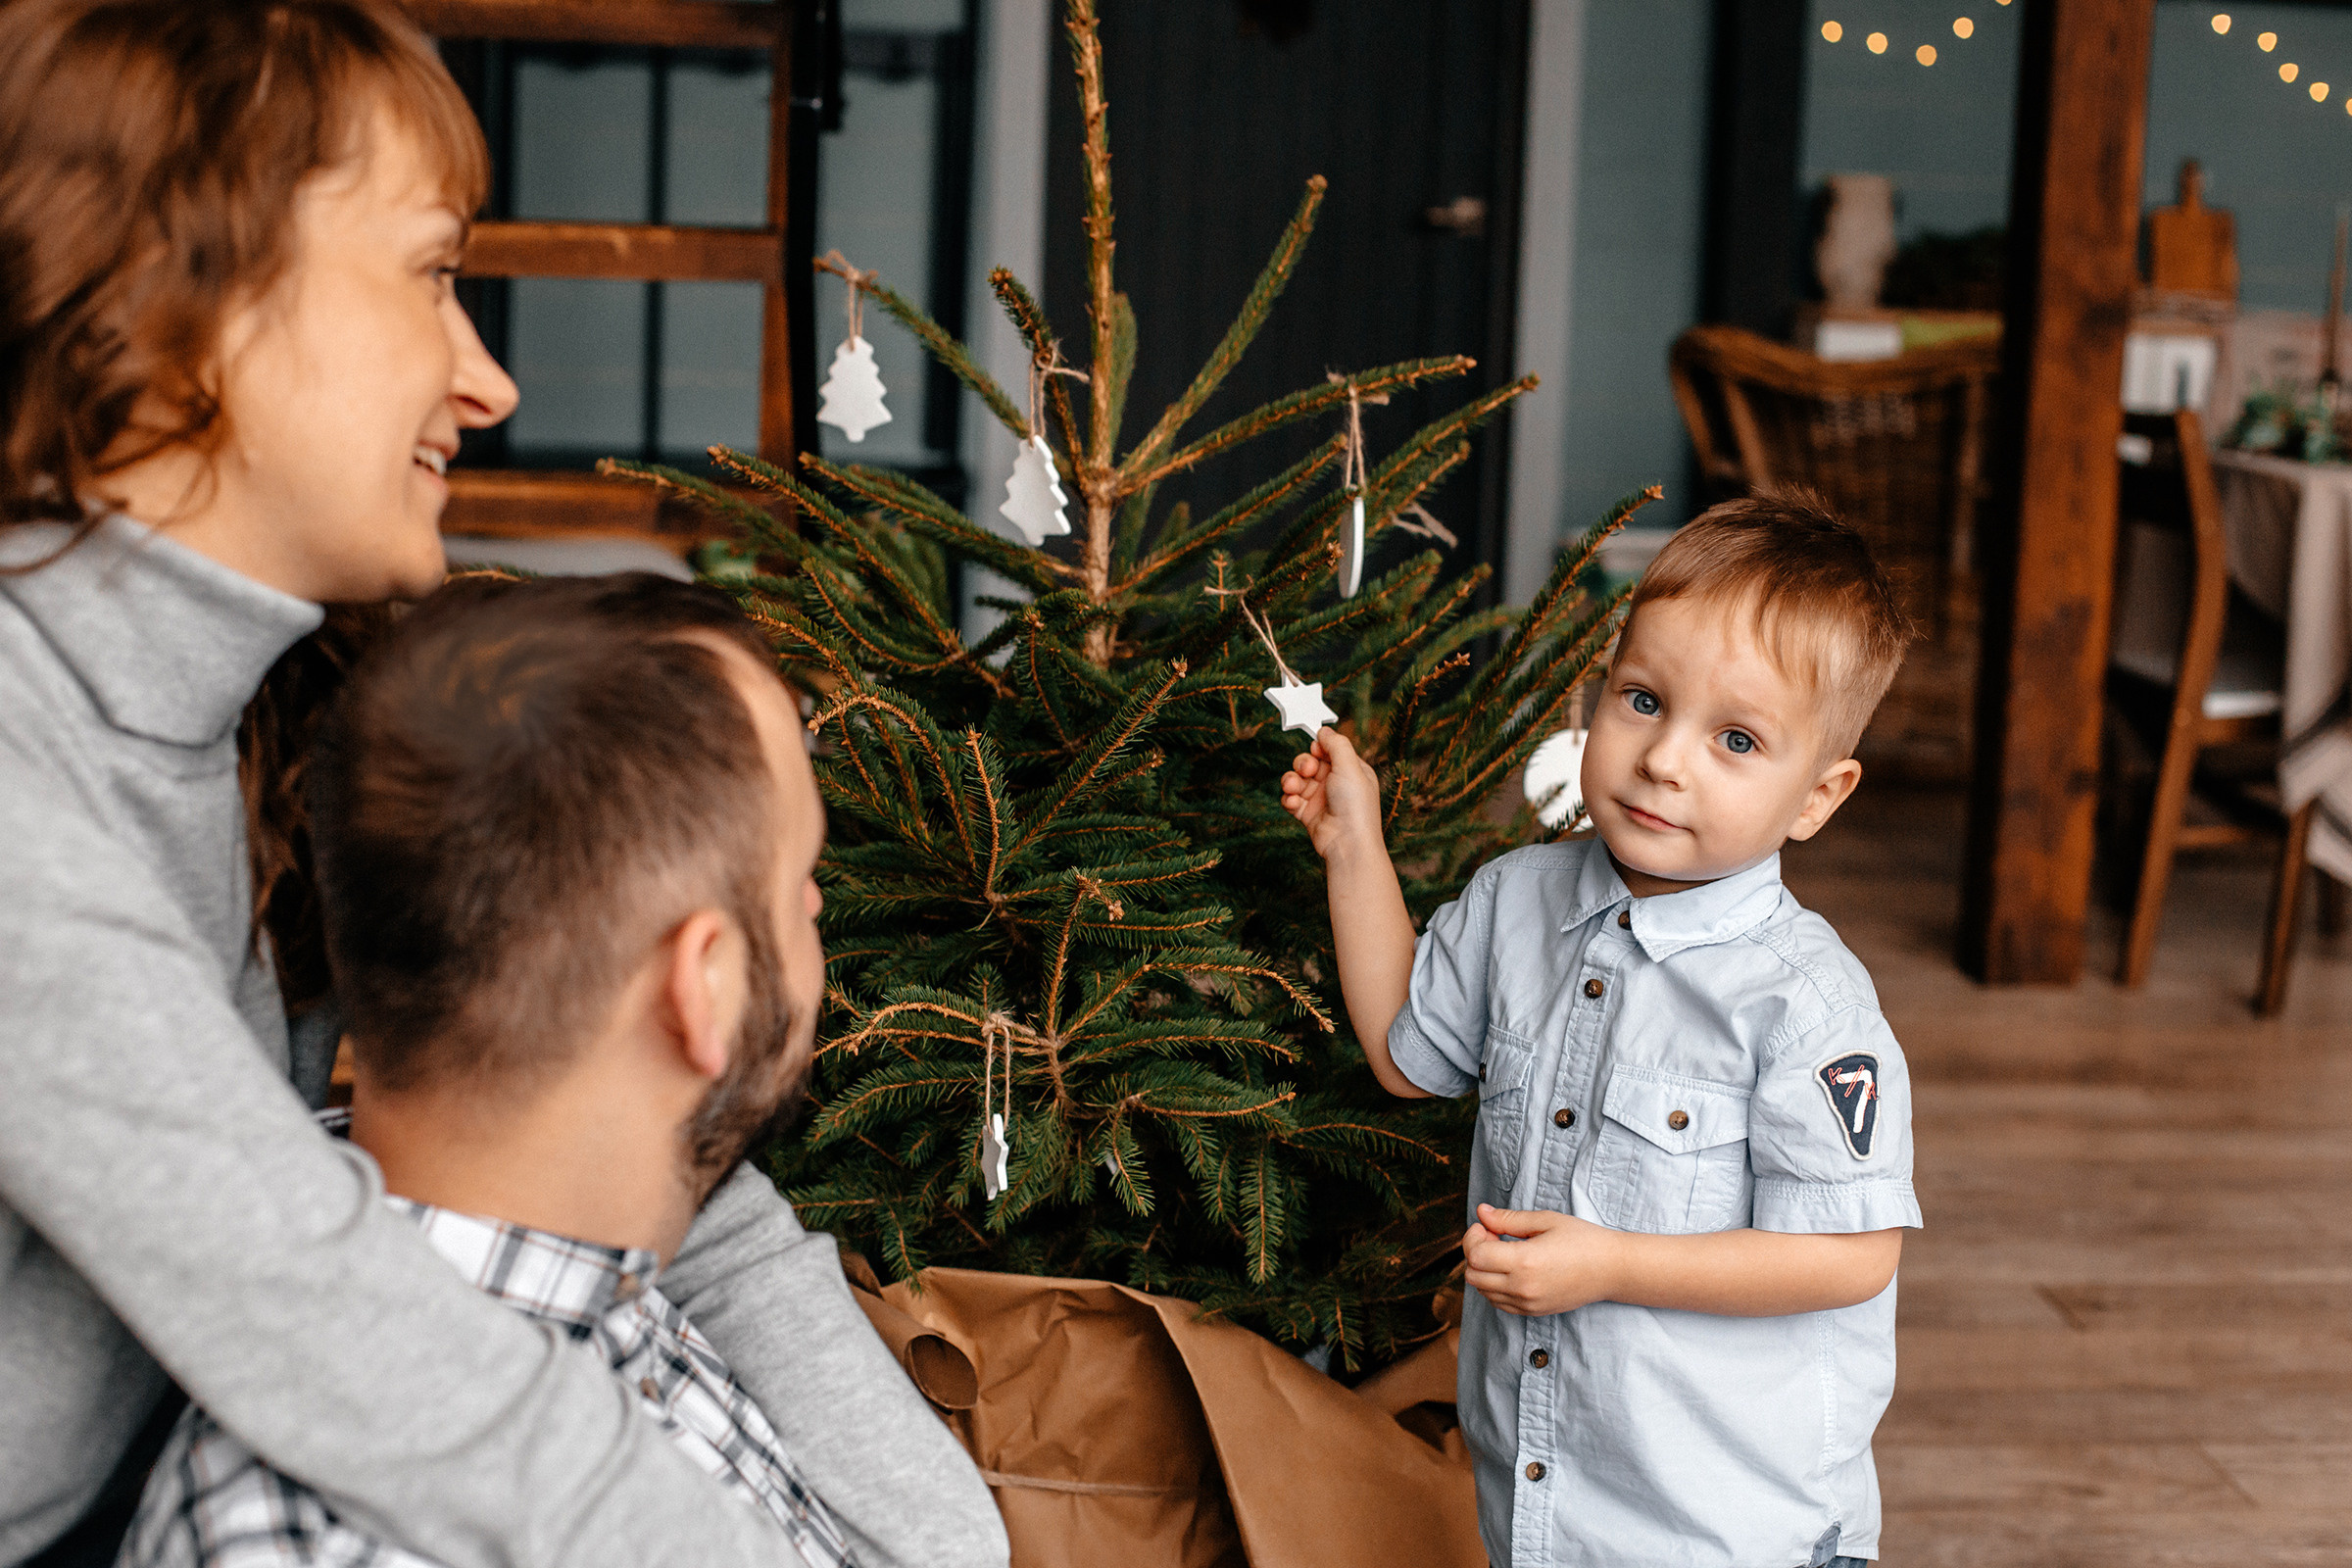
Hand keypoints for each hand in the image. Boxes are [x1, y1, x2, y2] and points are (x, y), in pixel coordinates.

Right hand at [1280, 728, 1382, 862]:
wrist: (1348, 844)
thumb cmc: (1355, 806)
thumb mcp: (1350, 766)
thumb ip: (1336, 744)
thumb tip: (1323, 731)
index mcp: (1350, 770)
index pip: (1329, 750)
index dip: (1319, 748)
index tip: (1316, 751)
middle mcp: (1335, 783)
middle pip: (1309, 762)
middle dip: (1302, 764)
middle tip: (1306, 771)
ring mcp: (1320, 798)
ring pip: (1296, 779)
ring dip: (1290, 780)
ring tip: (1293, 788)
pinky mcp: (1307, 813)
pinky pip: (1290, 798)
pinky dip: (1289, 798)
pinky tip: (1295, 803)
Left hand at [1462, 1203, 1624, 1316]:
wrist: (1612, 1269)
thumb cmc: (1583, 1240)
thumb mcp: (1546, 1220)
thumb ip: (1508, 1219)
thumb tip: (1481, 1212)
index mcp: (1524, 1261)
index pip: (1475, 1256)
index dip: (1473, 1237)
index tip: (1486, 1226)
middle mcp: (1522, 1287)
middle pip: (1473, 1275)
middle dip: (1475, 1253)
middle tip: (1494, 1237)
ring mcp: (1527, 1303)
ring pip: (1482, 1291)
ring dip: (1484, 1270)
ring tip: (1504, 1253)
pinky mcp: (1533, 1312)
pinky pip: (1498, 1303)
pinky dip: (1494, 1287)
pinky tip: (1511, 1270)